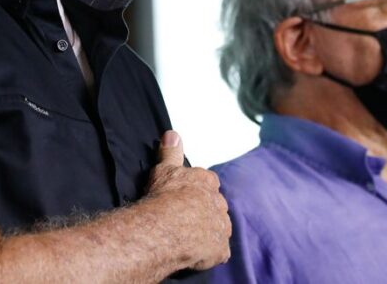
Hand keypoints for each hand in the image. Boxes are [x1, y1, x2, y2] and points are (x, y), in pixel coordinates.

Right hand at [146, 130, 230, 270]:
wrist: (166, 226)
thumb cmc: (165, 196)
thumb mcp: (164, 168)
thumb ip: (171, 151)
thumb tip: (172, 133)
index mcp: (208, 182)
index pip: (207, 182)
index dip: (196, 189)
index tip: (184, 195)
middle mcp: (220, 203)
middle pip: (215, 205)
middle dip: (204, 210)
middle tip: (184, 216)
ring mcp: (222, 228)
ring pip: (218, 228)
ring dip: (208, 231)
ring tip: (188, 236)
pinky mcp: (221, 250)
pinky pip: (218, 251)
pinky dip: (209, 252)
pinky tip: (195, 252)